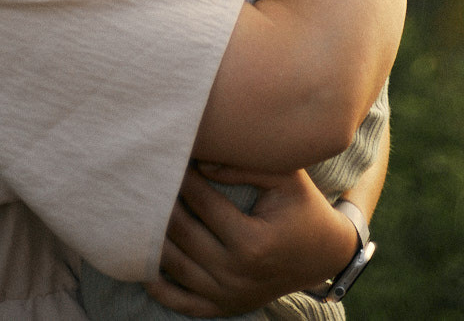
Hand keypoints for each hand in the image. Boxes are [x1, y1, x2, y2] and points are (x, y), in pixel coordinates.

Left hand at [143, 164, 357, 316]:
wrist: (323, 254)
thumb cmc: (303, 208)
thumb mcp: (286, 178)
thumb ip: (246, 166)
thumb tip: (201, 163)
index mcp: (252, 241)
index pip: (203, 204)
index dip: (183, 178)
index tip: (169, 157)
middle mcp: (236, 273)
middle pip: (183, 234)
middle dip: (162, 204)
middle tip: (147, 179)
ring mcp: (227, 294)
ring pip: (176, 267)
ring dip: (154, 239)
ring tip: (139, 210)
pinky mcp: (224, 307)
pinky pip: (182, 303)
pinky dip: (160, 288)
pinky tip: (143, 266)